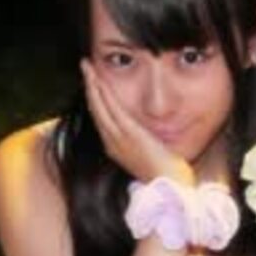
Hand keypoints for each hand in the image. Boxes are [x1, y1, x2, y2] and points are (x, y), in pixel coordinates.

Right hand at [80, 59, 195, 186]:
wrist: (170, 188)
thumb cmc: (166, 175)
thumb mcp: (151, 156)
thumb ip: (145, 143)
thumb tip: (151, 133)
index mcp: (116, 149)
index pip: (101, 119)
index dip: (95, 99)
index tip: (93, 83)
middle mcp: (112, 144)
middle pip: (95, 110)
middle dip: (89, 86)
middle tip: (85, 67)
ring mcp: (119, 139)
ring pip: (99, 107)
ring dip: (92, 85)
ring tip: (87, 67)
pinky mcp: (130, 134)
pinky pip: (112, 109)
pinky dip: (104, 93)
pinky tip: (99, 80)